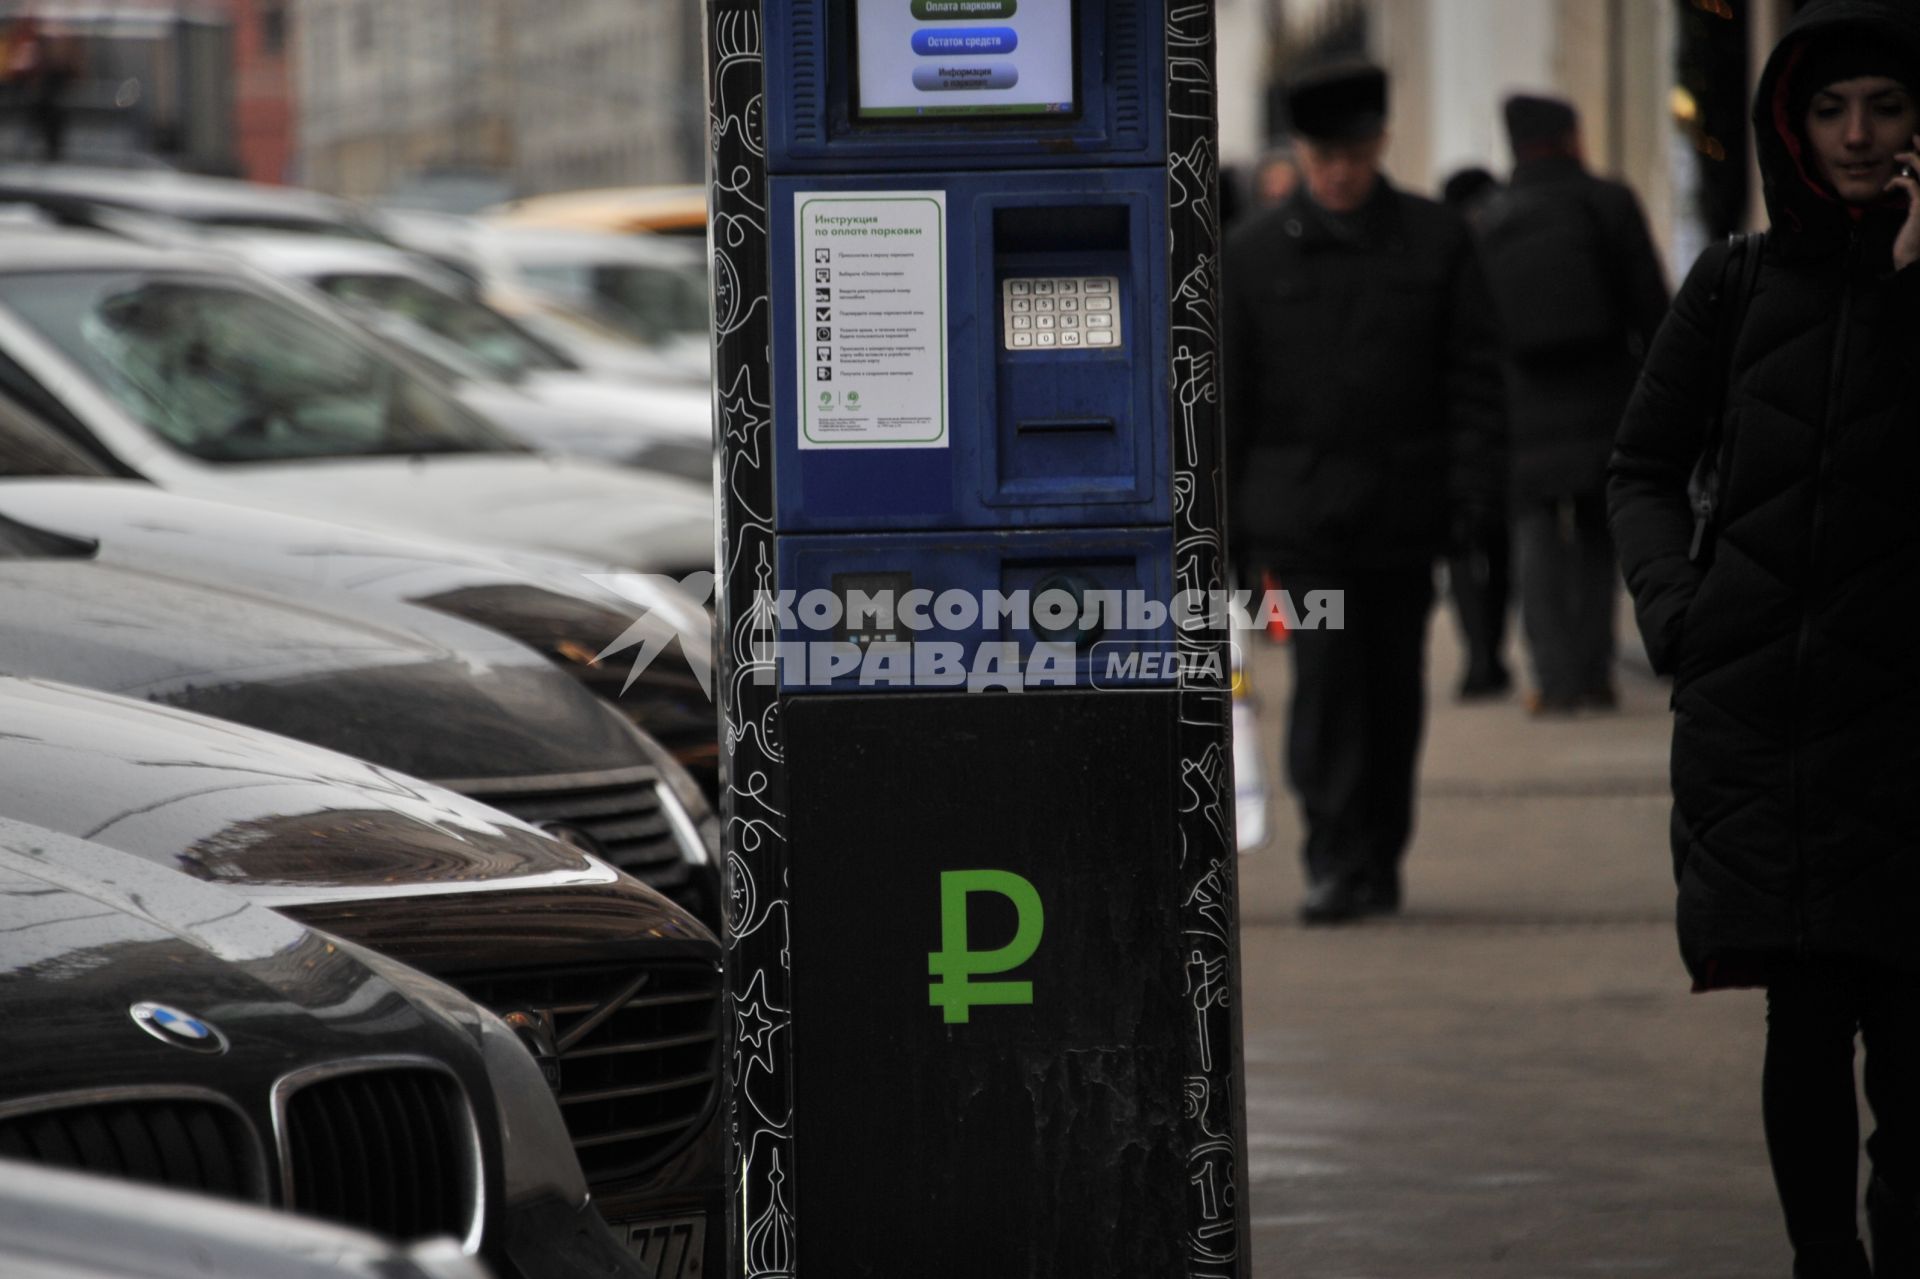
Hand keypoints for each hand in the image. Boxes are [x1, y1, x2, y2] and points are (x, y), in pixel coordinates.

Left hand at [1890, 135, 1919, 271]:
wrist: (1912, 259)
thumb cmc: (1912, 237)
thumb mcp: (1916, 212)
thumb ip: (1916, 196)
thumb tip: (1907, 181)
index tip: (1919, 142)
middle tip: (1915, 136)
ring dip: (1912, 159)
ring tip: (1898, 156)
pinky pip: (1911, 184)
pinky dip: (1897, 181)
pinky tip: (1887, 187)